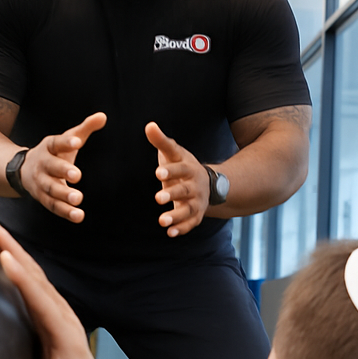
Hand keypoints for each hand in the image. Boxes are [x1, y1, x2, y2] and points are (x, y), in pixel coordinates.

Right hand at [0, 215, 117, 358]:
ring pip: (32, 276)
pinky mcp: (46, 325)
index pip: (43, 301)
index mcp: (66, 339)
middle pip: (37, 276)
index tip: (2, 254)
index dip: (23, 278)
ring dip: (10, 248)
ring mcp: (55, 321)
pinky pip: (28, 288)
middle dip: (11, 245)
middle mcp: (63, 322)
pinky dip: (12, 266)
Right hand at [20, 112, 106, 222]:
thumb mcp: (66, 139)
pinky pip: (53, 206)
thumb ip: (84, 129)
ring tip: (78, 199)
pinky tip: (78, 216)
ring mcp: (41, 183)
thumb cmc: (54, 153)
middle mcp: (42, 165)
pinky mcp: (43, 198)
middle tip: (77, 175)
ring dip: (63, 195)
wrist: (22, 170)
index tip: (78, 142)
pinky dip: (65, 212)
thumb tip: (103, 116)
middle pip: (51, 167)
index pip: (56, 143)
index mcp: (48, 148)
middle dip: (63, 171)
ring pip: (50, 189)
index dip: (66, 142)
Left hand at [146, 122, 210, 237]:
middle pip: (185, 190)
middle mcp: (195, 186)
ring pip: (189, 209)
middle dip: (172, 194)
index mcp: (189, 169)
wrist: (208, 183)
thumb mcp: (175, 153)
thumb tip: (149, 125)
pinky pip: (191, 223)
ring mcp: (197, 201)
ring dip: (176, 216)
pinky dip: (182, 228)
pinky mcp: (197, 215)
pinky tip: (170, 233)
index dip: (170, 171)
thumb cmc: (184, 166)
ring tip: (162, 221)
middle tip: (157, 198)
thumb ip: (161, 141)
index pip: (180, 169)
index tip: (158, 173)